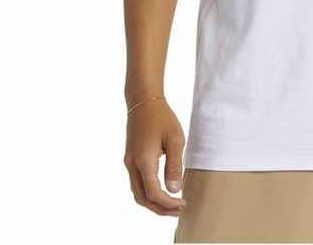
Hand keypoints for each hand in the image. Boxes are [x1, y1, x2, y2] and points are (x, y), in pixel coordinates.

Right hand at [124, 98, 186, 215]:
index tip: (183, 204)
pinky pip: (137, 182)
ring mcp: (129, 162)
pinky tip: (163, 189)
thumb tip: (174, 190)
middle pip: (142, 198)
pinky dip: (149, 192)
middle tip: (179, 210)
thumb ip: (174, 165)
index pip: (153, 193)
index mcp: (143, 161)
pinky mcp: (131, 158)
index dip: (168, 204)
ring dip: (154, 201)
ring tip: (172, 203)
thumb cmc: (162, 117)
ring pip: (138, 191)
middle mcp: (132, 165)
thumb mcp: (174, 139)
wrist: (144, 100)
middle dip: (160, 208)